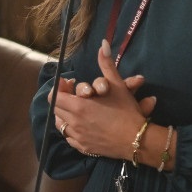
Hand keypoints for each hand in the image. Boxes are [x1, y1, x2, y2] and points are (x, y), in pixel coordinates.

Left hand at [54, 40, 151, 157]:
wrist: (137, 140)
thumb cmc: (126, 112)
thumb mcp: (117, 85)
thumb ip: (107, 64)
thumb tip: (103, 43)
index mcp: (78, 106)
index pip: (54, 96)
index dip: (60, 88)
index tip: (70, 83)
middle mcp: (73, 123)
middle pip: (56, 109)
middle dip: (62, 99)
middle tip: (75, 94)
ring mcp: (77, 137)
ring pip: (60, 124)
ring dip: (64, 114)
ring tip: (76, 108)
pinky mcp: (83, 148)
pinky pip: (68, 137)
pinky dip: (71, 129)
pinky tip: (81, 124)